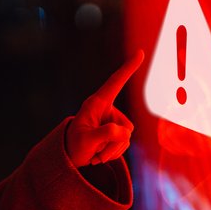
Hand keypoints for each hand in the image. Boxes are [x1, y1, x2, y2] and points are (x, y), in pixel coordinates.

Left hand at [65, 50, 143, 166]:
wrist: (70, 158)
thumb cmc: (74, 146)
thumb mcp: (87, 140)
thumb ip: (107, 134)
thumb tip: (126, 132)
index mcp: (96, 103)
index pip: (116, 82)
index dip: (129, 68)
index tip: (140, 52)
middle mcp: (107, 109)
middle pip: (125, 127)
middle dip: (112, 144)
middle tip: (94, 152)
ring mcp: (112, 120)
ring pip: (126, 137)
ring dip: (111, 150)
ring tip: (94, 153)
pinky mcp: (116, 131)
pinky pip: (125, 143)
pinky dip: (113, 153)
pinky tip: (98, 154)